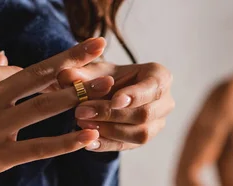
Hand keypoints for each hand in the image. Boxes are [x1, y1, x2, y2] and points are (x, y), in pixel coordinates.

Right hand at [0, 38, 111, 185]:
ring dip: (79, 95)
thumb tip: (6, 55)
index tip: (63, 79)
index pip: (24, 71)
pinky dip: (66, 141)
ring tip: (108, 87)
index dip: (46, 78)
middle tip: (100, 48)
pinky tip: (89, 136)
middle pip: (40, 74)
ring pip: (45, 106)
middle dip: (73, 60)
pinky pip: (38, 146)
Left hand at [57, 61, 174, 151]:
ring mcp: (157, 124)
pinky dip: (107, 144)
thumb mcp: (92, 70)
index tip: (115, 100)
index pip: (153, 88)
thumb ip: (81, 72)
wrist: (107, 93)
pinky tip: (88, 140)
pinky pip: (127, 146)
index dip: (135, 95)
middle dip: (112, 114)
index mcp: (160, 77)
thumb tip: (67, 76)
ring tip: (82, 124)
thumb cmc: (104, 77)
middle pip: (144, 114)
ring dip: (109, 131)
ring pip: (140, 134)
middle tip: (82, 111)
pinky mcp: (143, 140)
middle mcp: (165, 102)